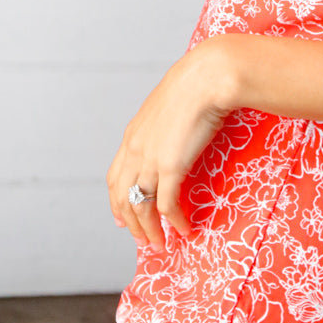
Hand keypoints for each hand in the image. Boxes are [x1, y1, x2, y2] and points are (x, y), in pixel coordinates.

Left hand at [106, 36, 236, 250]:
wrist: (207, 77)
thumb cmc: (197, 85)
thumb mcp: (171, 107)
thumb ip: (167, 124)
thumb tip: (179, 129)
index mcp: (133, 135)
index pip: (115, 177)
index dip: (117, 201)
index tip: (123, 219)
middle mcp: (135, 150)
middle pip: (123, 197)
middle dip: (131, 224)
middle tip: (143, 240)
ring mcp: (150, 159)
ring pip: (141, 207)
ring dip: (150, 230)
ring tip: (161, 245)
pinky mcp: (170, 166)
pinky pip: (167, 204)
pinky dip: (174, 222)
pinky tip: (184, 230)